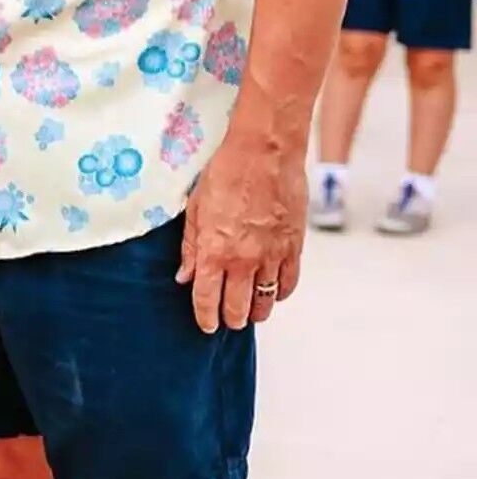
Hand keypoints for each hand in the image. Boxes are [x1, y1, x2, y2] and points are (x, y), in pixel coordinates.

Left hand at [177, 132, 306, 333]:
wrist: (265, 152)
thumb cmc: (225, 173)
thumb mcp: (195, 208)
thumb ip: (191, 247)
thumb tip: (185, 276)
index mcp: (214, 252)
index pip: (207, 300)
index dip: (205, 318)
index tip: (206, 326)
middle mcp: (243, 260)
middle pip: (238, 308)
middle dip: (231, 318)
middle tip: (228, 319)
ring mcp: (272, 256)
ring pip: (265, 301)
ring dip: (256, 311)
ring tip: (250, 311)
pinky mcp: (294, 247)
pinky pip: (288, 283)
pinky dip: (279, 293)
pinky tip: (272, 292)